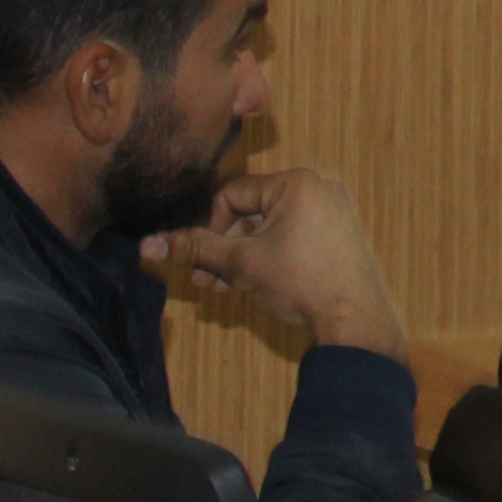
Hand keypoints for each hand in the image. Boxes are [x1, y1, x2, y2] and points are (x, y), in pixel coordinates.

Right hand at [142, 168, 406, 363]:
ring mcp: (333, 211)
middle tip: (203, 280)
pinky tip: (252, 284)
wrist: (354, 318)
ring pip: (270, 228)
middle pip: (250, 211)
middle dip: (223, 247)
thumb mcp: (239, 263)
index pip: (231, 194)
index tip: (203, 260)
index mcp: (296, 183)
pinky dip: (269, 256)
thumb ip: (193, 248)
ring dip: (241, 256)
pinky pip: (293, 235)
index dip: (210, 228)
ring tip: (221, 288)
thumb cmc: (298, 282)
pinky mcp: (340, 233)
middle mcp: (318, 188)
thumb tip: (146, 244)